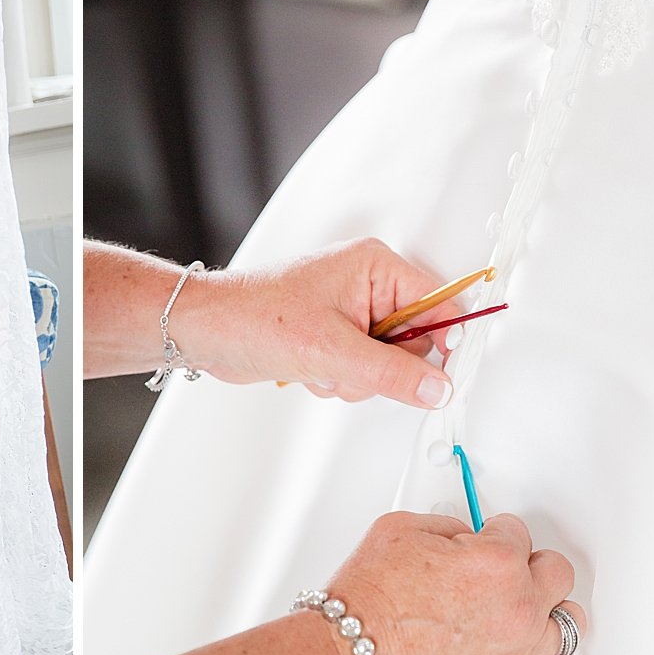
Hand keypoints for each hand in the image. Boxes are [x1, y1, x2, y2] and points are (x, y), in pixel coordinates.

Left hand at [172, 238, 464, 408]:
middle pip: (415, 341)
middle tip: (349, 364)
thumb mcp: (332, 351)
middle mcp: (367, 285)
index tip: (447, 375)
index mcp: (375, 267)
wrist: (206, 331)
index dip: (446, 341)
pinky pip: (361, 371)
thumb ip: (392, 372)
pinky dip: (339, 381)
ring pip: (387, 363)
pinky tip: (311, 371)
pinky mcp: (334, 336)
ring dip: (356, 379)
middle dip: (381, 367)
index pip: (439, 304)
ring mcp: (350, 312)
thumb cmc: (254, 317)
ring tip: (320, 366)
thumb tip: (437, 387)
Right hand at [320, 511, 584, 654]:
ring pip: (569, 627)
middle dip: (529, 570)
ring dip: (547, 617)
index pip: (517, 533)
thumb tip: (462, 537)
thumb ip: (444, 526)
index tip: (482, 547)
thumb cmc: (363, 606)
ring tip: (521, 620)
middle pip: (556, 575)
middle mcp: (517, 607)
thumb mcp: (396, 530)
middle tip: (503, 579)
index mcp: (495, 562)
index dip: (495, 537)